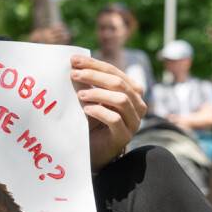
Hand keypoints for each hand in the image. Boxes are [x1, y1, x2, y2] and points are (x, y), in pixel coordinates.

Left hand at [71, 55, 145, 170]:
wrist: (92, 151)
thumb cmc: (91, 122)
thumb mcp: (88, 99)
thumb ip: (86, 83)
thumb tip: (74, 63)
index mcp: (131, 91)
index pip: (115, 72)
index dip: (95, 64)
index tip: (73, 60)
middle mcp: (137, 105)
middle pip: (119, 83)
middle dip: (94, 76)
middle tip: (74, 74)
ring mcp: (133, 121)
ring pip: (121, 100)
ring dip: (98, 93)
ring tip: (80, 94)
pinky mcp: (124, 136)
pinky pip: (115, 119)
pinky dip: (99, 111)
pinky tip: (86, 109)